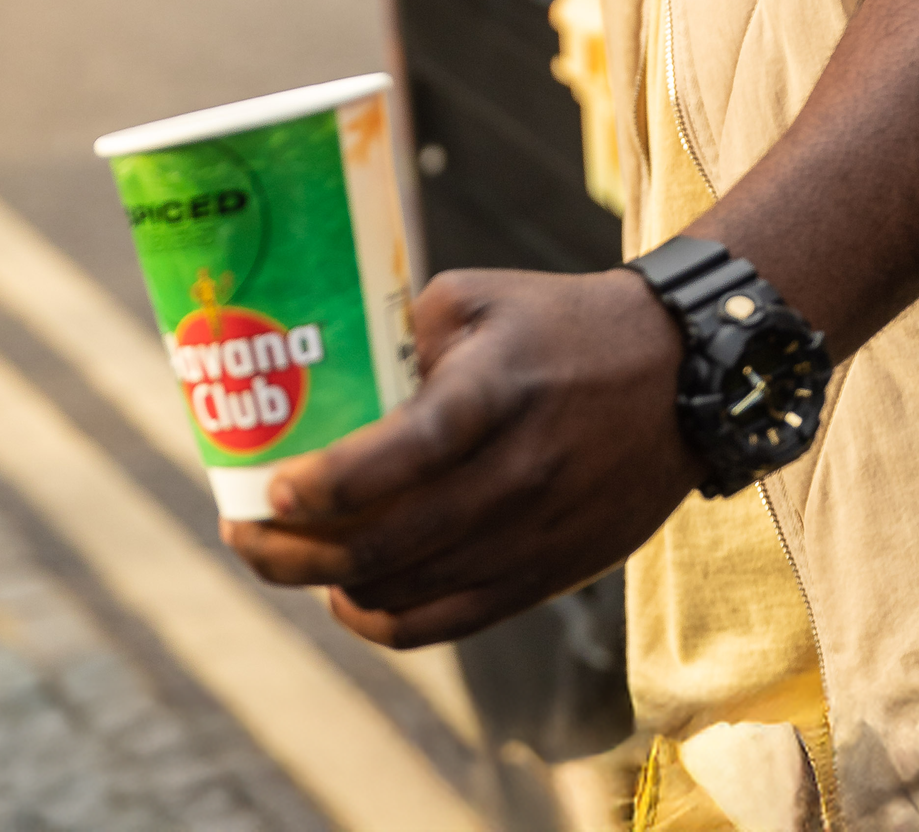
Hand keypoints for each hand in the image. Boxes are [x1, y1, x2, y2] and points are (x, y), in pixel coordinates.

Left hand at [226, 265, 699, 646]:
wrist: (678, 375)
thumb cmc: (563, 323)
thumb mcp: (479, 297)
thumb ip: (402, 333)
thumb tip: (328, 379)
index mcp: (496, 393)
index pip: (402, 456)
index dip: (327, 486)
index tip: (271, 486)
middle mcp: (516, 473)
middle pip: (385, 544)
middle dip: (292, 550)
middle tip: (240, 531)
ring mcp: (533, 534)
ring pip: (406, 591)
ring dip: (325, 585)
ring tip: (279, 557)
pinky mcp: (548, 574)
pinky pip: (448, 622)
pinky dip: (383, 621)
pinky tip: (347, 599)